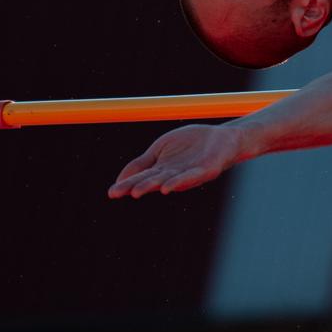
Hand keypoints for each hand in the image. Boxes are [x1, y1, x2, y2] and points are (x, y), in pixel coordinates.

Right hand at [108, 124, 247, 198]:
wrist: (220, 138)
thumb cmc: (189, 145)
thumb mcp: (159, 150)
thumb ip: (141, 163)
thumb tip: (120, 178)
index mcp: (161, 170)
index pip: (140, 177)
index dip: (126, 184)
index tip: (111, 192)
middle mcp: (173, 175)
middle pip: (152, 181)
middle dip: (137, 187)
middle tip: (122, 193)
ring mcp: (189, 174)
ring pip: (168, 181)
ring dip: (153, 186)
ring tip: (137, 192)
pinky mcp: (205, 171)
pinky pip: (190, 177)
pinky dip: (178, 182)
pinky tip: (167, 188)